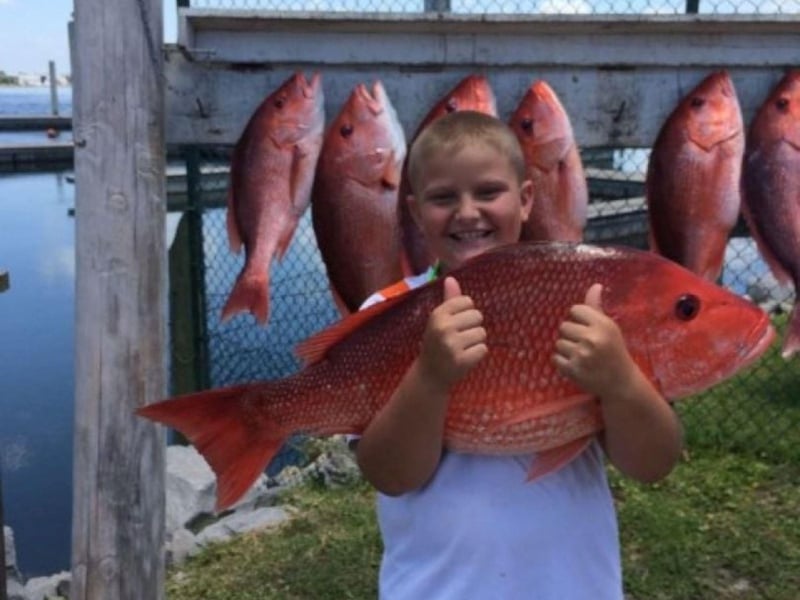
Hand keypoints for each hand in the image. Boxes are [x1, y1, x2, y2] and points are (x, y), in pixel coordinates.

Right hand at [417, 276, 487, 391]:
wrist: (429, 375)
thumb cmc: (436, 343)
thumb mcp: (439, 321)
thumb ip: (449, 300)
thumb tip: (452, 279)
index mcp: (437, 314)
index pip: (467, 301)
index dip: (466, 313)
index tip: (455, 324)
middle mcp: (444, 327)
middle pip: (477, 316)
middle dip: (472, 327)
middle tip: (459, 338)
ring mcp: (452, 345)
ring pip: (482, 333)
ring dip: (475, 342)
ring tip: (461, 349)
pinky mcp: (462, 361)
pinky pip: (483, 349)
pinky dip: (477, 354)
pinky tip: (464, 358)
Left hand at [553, 283, 636, 398]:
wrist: (621, 383)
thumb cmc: (614, 351)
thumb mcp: (609, 327)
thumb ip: (596, 307)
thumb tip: (595, 285)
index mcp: (603, 325)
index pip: (575, 310)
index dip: (579, 319)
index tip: (588, 329)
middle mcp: (592, 339)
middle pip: (564, 326)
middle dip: (572, 335)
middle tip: (585, 345)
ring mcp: (581, 355)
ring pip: (558, 343)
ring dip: (567, 350)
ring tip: (582, 356)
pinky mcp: (573, 370)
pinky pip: (555, 358)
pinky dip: (562, 362)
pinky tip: (576, 364)